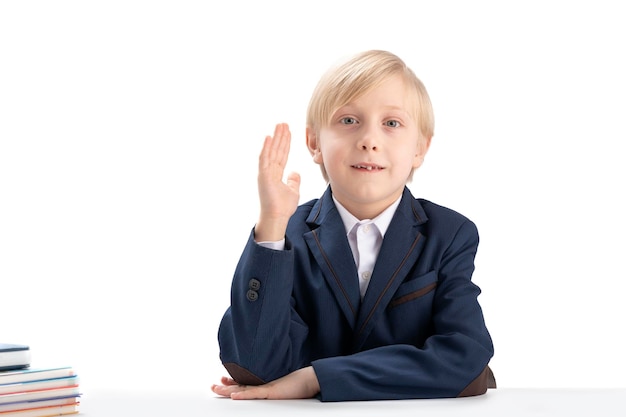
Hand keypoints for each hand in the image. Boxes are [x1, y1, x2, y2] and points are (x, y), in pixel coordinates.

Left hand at [211, 366, 319, 399]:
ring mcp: (266, 387)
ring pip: (243, 388)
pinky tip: (234, 395)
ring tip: (216, 388)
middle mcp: (263, 384)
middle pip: (241, 385)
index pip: (246, 383)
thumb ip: (275, 388)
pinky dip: (243, 394)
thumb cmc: (301, 384)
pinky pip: (254, 393)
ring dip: (228, 389)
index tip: (222, 380)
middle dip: (225, 386)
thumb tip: (273, 390)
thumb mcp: (285, 388)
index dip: (233, 382)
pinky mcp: (271, 392)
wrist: (311, 379)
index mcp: (266, 384)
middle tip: (213, 385)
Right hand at [254, 123, 300, 241]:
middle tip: (283, 123)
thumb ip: (294, 180)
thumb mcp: (293, 191)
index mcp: (276, 174)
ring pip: (271, 151)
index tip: (288, 132)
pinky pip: (265, 159)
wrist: (277, 217)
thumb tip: (294, 172)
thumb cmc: (283, 207)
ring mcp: (265, 173)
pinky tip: (269, 137)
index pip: (282, 155)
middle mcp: (269, 171)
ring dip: (275, 138)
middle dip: (280, 137)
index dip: (285, 143)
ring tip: (279, 125)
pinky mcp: (263, 176)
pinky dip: (266, 148)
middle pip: (276, 150)